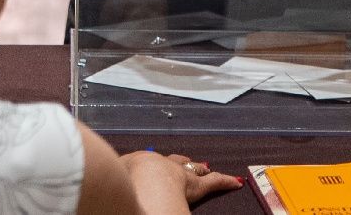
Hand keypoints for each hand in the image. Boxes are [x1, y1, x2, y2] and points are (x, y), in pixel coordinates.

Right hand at [121, 152, 242, 206]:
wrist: (142, 178)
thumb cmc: (126, 180)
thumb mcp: (118, 176)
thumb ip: (120, 182)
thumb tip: (114, 189)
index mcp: (142, 162)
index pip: (153, 164)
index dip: (159, 165)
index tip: (163, 166)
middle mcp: (162, 164)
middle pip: (175, 162)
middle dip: (182, 163)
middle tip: (187, 163)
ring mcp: (179, 174)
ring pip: (194, 170)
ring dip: (201, 170)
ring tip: (207, 168)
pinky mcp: (196, 186)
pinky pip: (214, 182)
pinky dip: (225, 181)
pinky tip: (236, 181)